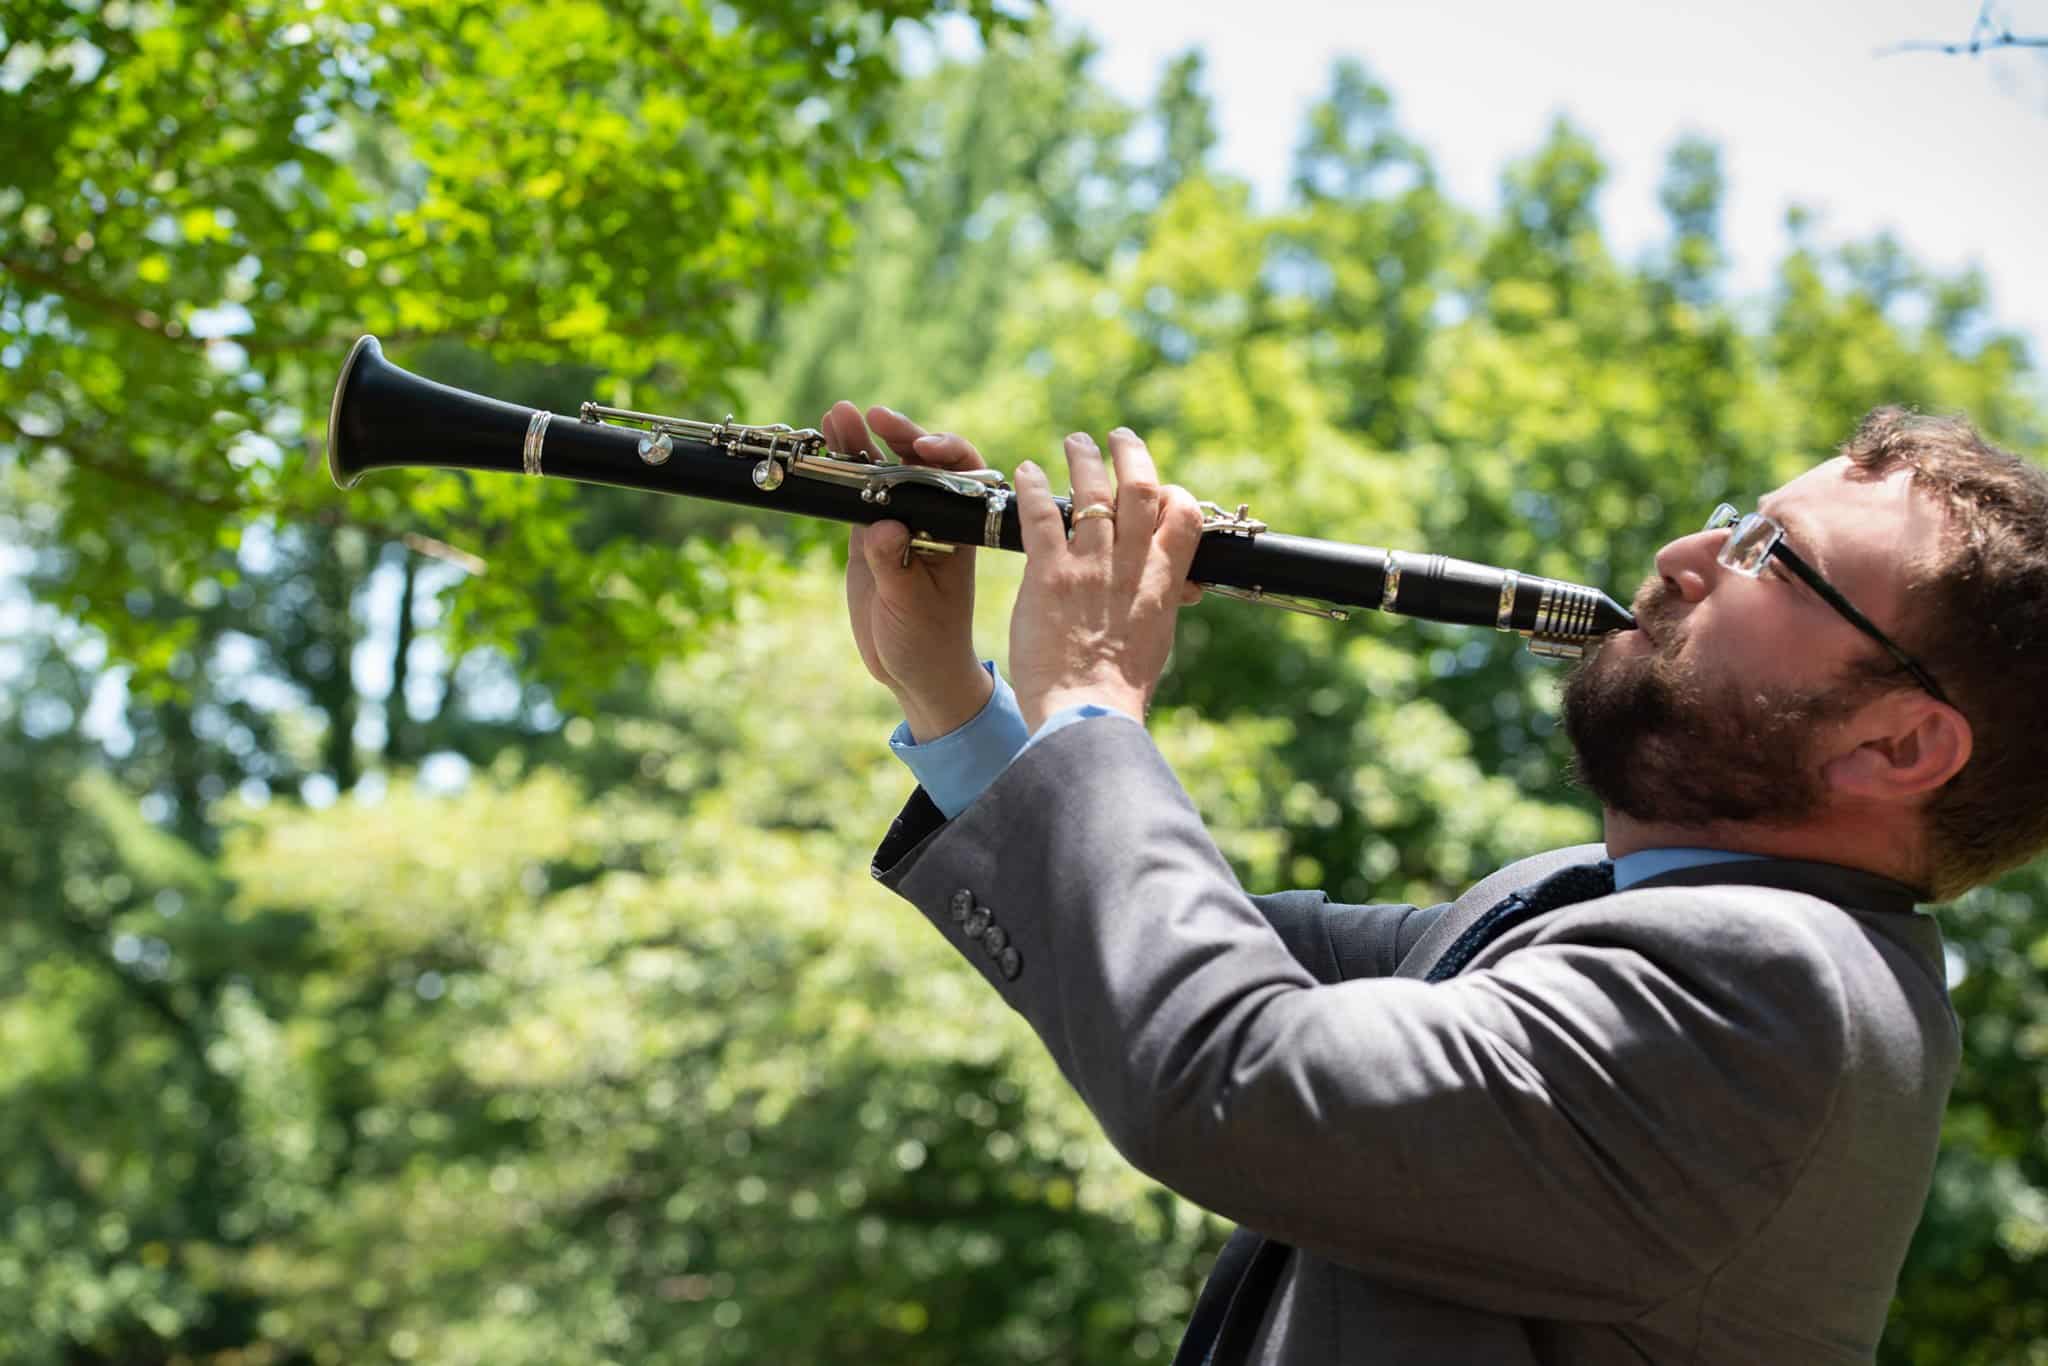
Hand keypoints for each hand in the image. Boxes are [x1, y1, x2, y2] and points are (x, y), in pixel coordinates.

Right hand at [831, 401, 993, 741]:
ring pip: (883, 469)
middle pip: (920, 460)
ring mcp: (898, 521)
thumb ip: (895, 566)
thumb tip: (882, 528)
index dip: (947, 451)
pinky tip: (824, 444)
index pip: (964, 474)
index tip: (923, 447)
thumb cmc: (927, 641)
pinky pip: (855, 492)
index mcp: (958, 529)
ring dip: (862, 440)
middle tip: (874, 416)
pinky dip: (840, 468)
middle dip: (899, 433)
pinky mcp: (868, 532)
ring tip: (836, 416)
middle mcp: (932, 516)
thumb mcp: (911, 607)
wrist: (912, 670)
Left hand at [1008, 427, 1205, 731]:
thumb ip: (1162, 604)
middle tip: (1117, 437)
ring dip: (1081, 459)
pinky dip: (1034, 488)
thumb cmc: (1121, 690)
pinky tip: (1027, 472)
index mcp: (1163, 583)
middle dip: (1130, 454)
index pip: (1184, 515)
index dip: (1172, 493)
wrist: (1087, 715)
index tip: (1157, 488)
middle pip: (1139, 489)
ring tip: (1074, 442)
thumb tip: (1178, 590)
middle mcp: (1129, 566)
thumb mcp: (1156, 641)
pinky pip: (1041, 516)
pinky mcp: (1048, 576)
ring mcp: (1089, 567)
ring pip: (1090, 491)